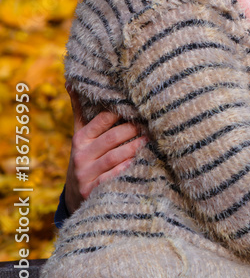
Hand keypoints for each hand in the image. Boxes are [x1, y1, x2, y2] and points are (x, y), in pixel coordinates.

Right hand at [65, 87, 144, 213]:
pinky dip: (129, 168)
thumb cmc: (86, 156)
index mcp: (80, 139)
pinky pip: (115, 176)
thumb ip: (80, 111)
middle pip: (112, 138)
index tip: (138, 103)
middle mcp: (81, 156)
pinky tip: (144, 161)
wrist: (77, 195)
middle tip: (151, 122)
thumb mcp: (80, 136)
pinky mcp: (94, 190)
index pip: (102, 120)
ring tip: (151, 138)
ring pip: (115, 157)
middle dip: (133, 129)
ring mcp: (87, 174)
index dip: (121, 111)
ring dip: (135, 147)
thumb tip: (70, 81)